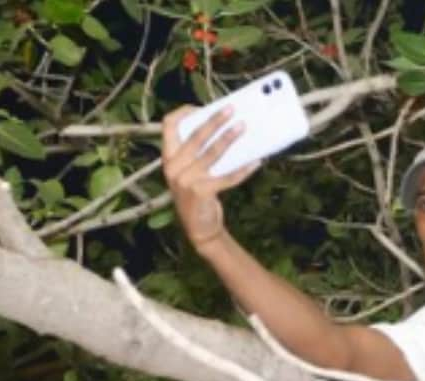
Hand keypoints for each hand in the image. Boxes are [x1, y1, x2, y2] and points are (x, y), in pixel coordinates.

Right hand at [161, 105, 263, 251]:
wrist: (199, 229)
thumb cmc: (198, 194)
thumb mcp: (190, 172)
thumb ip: (198, 152)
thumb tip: (224, 126)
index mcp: (168, 158)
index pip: (168, 126)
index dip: (184, 113)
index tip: (201, 107)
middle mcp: (173, 168)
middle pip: (195, 136)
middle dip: (214, 120)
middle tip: (231, 110)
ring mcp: (185, 181)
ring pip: (212, 153)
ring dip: (230, 138)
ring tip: (243, 127)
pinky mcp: (201, 192)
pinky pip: (227, 176)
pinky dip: (243, 169)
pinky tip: (256, 161)